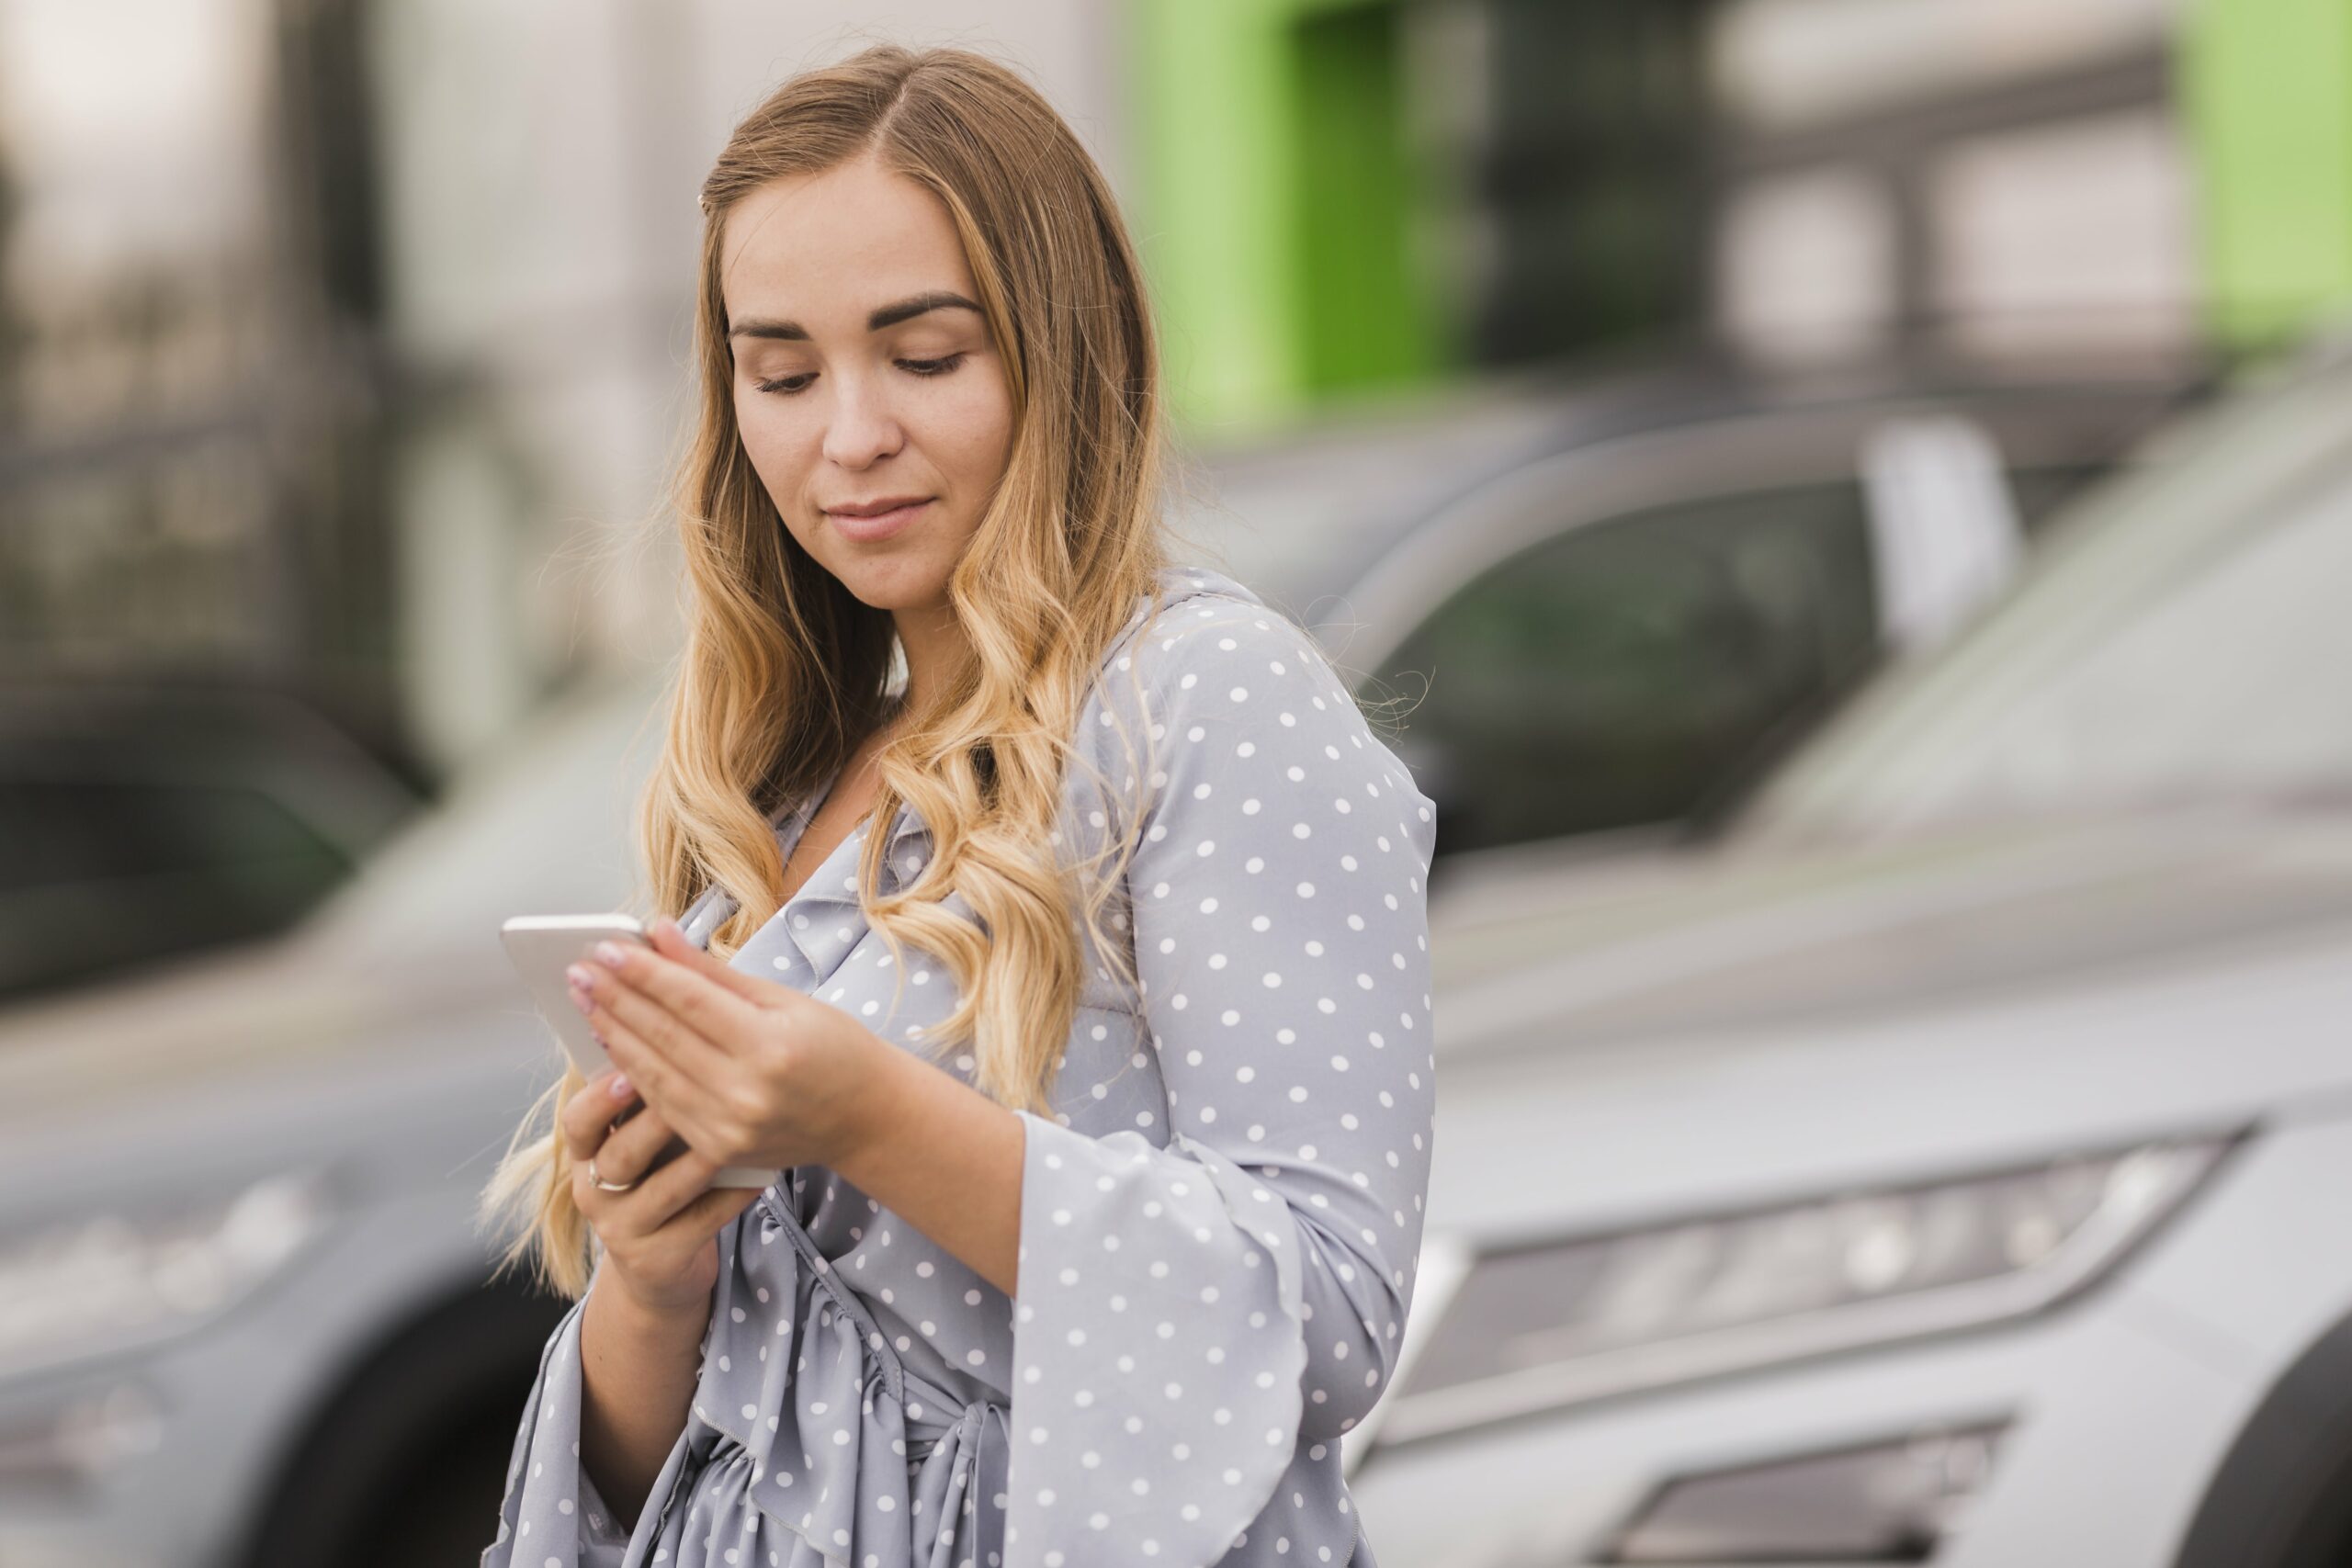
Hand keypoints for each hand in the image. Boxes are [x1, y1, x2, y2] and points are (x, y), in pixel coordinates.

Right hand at [560, 1068, 761, 1317]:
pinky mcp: (658, 1259)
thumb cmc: (656, 1181)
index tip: (631, 1069)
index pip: (578, 1121)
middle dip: (652, 1122)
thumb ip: (647, 1099)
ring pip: (661, 1191)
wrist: (658, 1268)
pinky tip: (761, 1173)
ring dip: (698, 1159)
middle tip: (691, 1087)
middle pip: (617, 1156)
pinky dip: (732, 1195)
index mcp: (586, 1155)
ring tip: (733, 1128)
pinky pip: (700, 1222)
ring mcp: (624, 1231)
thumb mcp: (640, 1144)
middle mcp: (594, 1193)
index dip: (600, 1097)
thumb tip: (672, 1030)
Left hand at [565, 916, 898, 1177]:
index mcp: (771, 1046)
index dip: (643, 972)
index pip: (689, 1001)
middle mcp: (746, 1092)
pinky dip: (631, 1071)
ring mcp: (728, 1127)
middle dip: (615, 998)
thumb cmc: (834, 1048)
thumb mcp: (783, 999)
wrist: (866, 1118)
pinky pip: (661, 1104)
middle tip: (579, 970)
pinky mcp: (716, 1149)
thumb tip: (659, 933)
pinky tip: (612, 1041)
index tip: (606, 948)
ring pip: (652, 1073)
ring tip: (585, 999)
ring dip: (612, 1033)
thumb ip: (714, 973)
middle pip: (663, 1036)